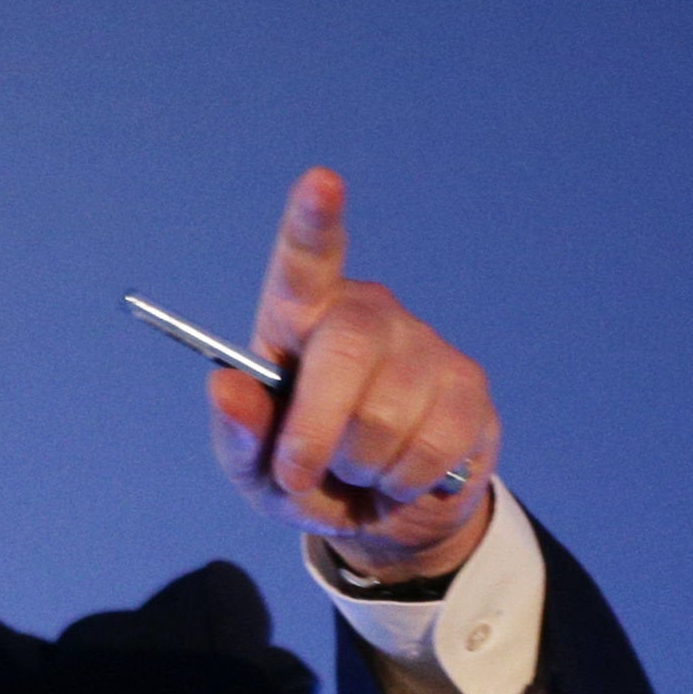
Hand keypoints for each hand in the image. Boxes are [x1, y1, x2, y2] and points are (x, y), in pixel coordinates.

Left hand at [207, 168, 495, 581]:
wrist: (377, 511)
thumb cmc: (302, 471)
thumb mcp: (251, 465)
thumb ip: (237, 431)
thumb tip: (224, 387)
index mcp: (299, 319)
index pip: (306, 261)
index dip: (313, 222)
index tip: (320, 183)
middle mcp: (365, 316)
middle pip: (347, 351)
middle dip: (316, 430)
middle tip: (298, 472)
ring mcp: (423, 347)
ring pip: (387, 414)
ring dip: (359, 465)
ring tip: (355, 466)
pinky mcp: (468, 388)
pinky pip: (430, 446)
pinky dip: (400, 482)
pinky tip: (395, 474)